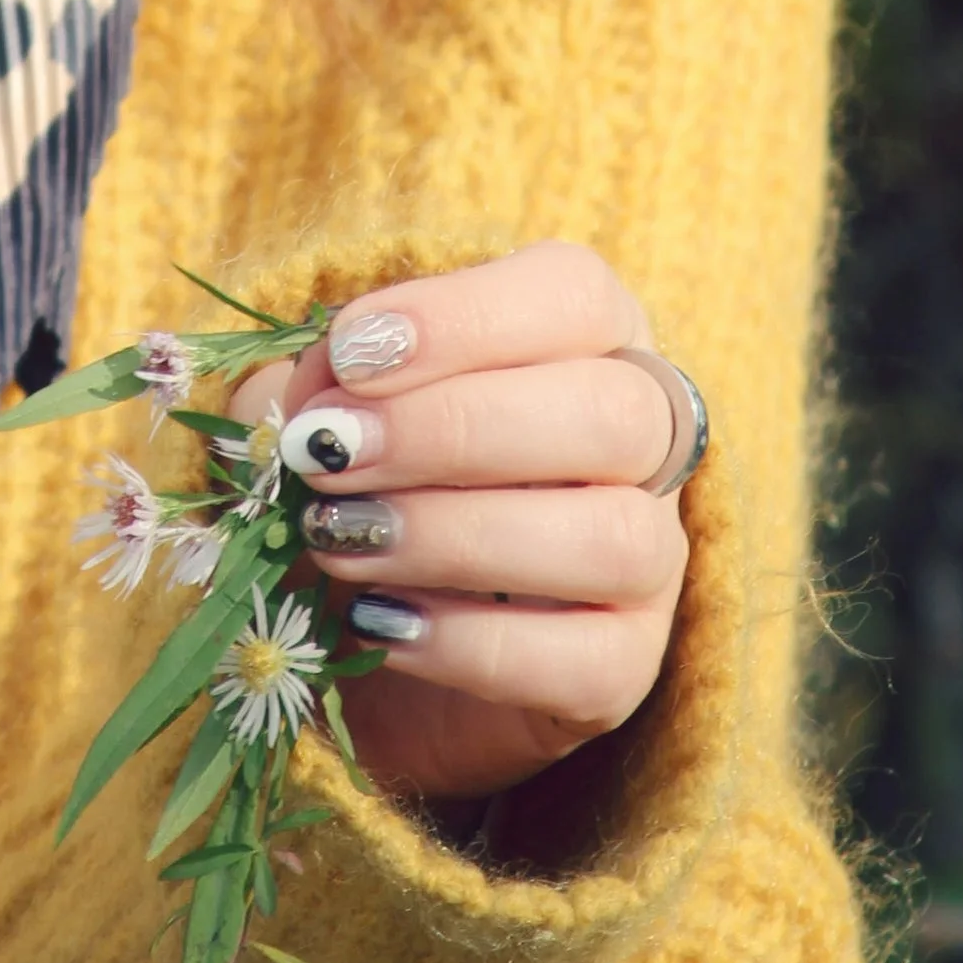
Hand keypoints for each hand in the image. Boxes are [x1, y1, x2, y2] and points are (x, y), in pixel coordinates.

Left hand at [235, 241, 692, 805]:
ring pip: (616, 537)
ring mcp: (652, 560)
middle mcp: (645, 440)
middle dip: (454, 431)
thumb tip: (310, 403)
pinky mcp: (629, 667)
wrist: (369, 640)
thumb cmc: (359, 482)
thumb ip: (310, 388)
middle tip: (333, 456)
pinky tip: (381, 623)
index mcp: (586, 337)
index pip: (576, 296)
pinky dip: (471, 643)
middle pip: (613, 413)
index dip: (464, 318)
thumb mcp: (318, 413)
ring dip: (458, 537)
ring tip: (340, 540)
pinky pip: (592, 661)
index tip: (349, 353)